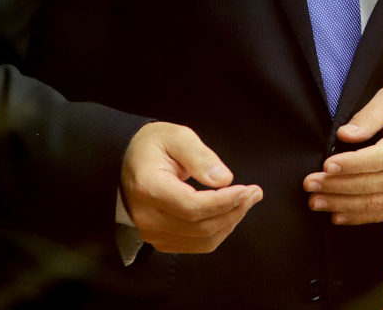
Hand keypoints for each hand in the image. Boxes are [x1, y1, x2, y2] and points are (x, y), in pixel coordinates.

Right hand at [121, 121, 261, 252]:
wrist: (128, 163)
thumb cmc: (153, 146)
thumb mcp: (176, 137)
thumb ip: (200, 156)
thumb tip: (224, 179)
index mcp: (148, 187)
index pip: (191, 206)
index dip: (223, 202)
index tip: (247, 189)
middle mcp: (147, 216)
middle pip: (199, 226)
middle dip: (233, 210)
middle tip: (254, 192)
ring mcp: (152, 233)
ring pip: (202, 239)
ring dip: (230, 222)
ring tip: (247, 200)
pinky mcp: (161, 240)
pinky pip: (197, 245)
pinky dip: (219, 231)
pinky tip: (230, 212)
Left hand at [303, 83, 382, 225]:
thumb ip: (369, 115)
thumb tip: (346, 135)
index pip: (380, 159)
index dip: (351, 165)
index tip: (325, 165)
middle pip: (374, 185)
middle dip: (338, 187)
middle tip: (310, 184)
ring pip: (376, 204)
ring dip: (342, 205)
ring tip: (316, 201)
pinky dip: (359, 216)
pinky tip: (337, 214)